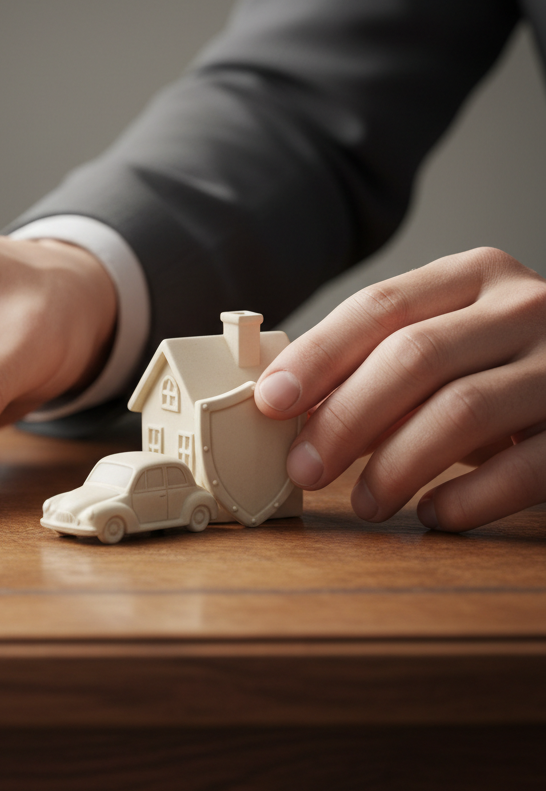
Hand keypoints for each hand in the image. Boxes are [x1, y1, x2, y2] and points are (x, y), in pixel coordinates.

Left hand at [253, 248, 545, 530]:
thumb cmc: (505, 367)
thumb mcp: (449, 345)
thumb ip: (380, 362)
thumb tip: (291, 408)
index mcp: (474, 276)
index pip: (378, 307)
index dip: (317, 356)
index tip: (270, 401)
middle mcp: (523, 307)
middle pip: (412, 356)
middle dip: (345, 418)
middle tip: (304, 469)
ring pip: (461, 411)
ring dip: (396, 465)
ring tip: (365, 503)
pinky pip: (524, 468)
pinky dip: (469, 498)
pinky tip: (434, 514)